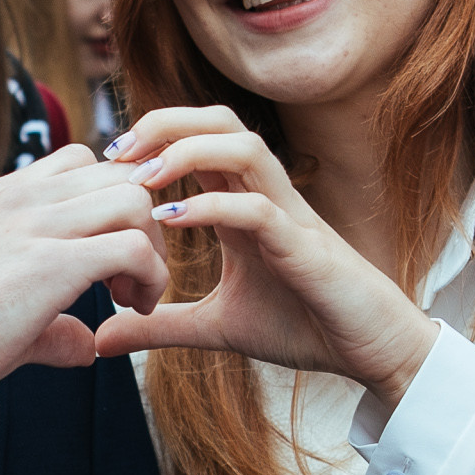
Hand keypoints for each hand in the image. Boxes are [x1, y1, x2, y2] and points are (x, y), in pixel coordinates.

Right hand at [0, 143, 167, 400]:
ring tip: (133, 298)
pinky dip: (152, 279)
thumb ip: (51, 323)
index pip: (81, 163)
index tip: (110, 260)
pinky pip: (134, 248)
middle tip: (130, 282)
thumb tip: (86, 347)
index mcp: (3, 198)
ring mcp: (34, 224)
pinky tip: (135, 312)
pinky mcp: (51, 263)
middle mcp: (20, 199)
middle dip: (142, 225)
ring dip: (151, 248)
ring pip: (134, 199)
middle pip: (118, 174)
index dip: (112, 206)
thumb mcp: (2, 312)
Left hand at [95, 107, 439, 403]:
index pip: (200, 140)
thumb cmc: (305, 327)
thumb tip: (104, 337)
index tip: (103, 164)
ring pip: (244, 147)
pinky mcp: (306, 249)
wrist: (371, 352)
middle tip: (115, 151)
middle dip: (164, 122)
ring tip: (140, 176)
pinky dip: (211, 207)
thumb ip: (163, 325)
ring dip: (187, 151)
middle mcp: (267, 197)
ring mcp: (289, 217)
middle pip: (220, 121)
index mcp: (245, 204)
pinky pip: (258, 209)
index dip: (151, 137)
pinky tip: (171, 221)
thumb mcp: (217, 326)